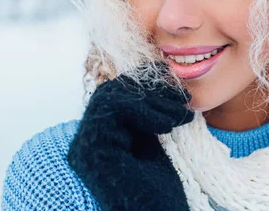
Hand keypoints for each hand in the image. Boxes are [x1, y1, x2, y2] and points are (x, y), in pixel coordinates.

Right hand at [68, 63, 193, 210]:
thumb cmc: (161, 191)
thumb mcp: (157, 141)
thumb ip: (151, 114)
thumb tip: (164, 76)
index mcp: (105, 136)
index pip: (120, 93)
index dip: (152, 87)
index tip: (182, 95)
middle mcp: (89, 139)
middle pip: (114, 90)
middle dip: (153, 91)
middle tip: (183, 101)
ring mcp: (84, 145)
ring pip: (111, 96)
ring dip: (152, 100)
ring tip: (178, 116)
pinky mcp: (88, 150)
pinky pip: (112, 109)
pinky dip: (143, 110)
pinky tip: (166, 126)